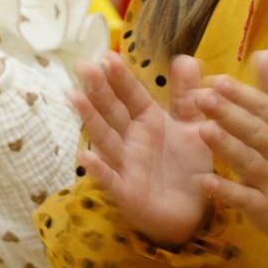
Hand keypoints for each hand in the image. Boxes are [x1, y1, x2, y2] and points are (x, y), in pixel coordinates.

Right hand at [71, 52, 211, 245]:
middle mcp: (132, 140)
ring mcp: (126, 166)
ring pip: (106, 139)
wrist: (194, 211)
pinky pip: (111, 180)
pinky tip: (86, 157)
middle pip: (112, 111)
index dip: (120, 77)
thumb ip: (187, 95)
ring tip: (74, 97)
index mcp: (148, 121)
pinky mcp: (128, 193)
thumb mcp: (193, 126)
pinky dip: (99, 170)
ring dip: (90, 119)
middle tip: (82, 66)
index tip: (107, 56)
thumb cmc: (188, 167)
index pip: (131, 95)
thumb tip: (184, 57)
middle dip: (98, 89)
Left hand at [192, 52, 267, 251]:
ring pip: (249, 162)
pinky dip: (227, 192)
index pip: (264, 108)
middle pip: (254, 131)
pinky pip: (246, 200)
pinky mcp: (267, 210)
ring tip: (203, 130)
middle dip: (228, 114)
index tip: (217, 80)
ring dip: (227, 147)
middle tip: (202, 97)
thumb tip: (261, 52)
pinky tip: (206, 182)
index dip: (241, 94)